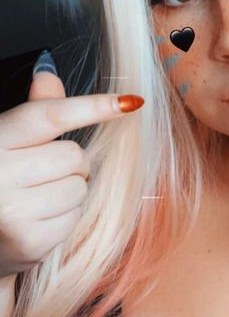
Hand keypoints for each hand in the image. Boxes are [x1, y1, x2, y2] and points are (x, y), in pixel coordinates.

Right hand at [0, 52, 143, 277]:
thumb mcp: (5, 141)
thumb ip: (33, 112)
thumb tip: (48, 75)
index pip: (49, 115)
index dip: (92, 106)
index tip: (128, 102)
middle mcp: (0, 174)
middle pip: (74, 155)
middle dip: (71, 163)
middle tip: (45, 173)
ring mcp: (13, 211)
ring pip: (80, 188)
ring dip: (70, 191)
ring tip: (40, 198)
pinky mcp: (30, 242)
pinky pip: (75, 218)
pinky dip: (65, 218)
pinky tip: (39, 220)